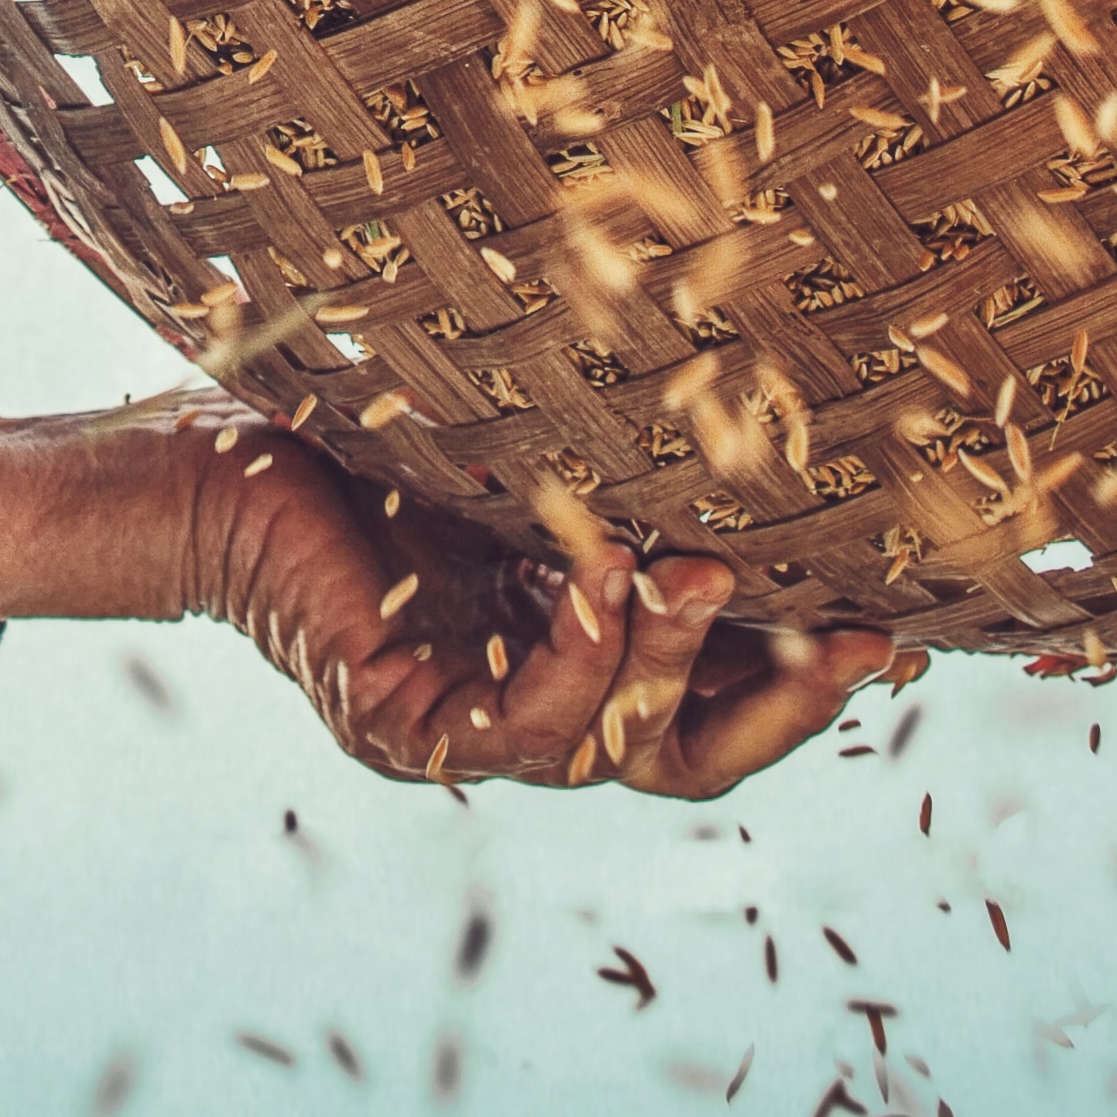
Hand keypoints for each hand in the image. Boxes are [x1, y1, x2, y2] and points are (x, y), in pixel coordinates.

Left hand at [162, 404, 892, 797]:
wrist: (204, 449)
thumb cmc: (364, 417)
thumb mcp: (532, 436)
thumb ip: (629, 446)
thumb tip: (769, 360)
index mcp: (581, 640)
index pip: (725, 688)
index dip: (817, 668)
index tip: (912, 620)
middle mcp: (537, 703)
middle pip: (698, 755)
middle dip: (791, 706)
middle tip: (867, 640)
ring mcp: (470, 731)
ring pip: (621, 747)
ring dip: (678, 666)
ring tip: (714, 578)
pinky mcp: (402, 730)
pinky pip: (519, 728)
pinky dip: (578, 658)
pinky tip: (609, 580)